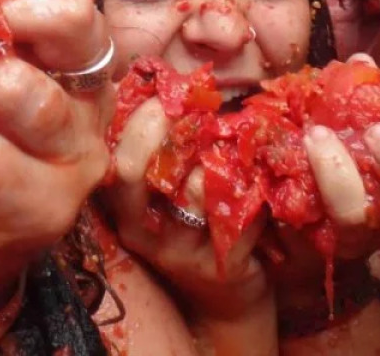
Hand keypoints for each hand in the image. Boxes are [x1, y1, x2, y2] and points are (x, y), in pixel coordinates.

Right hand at [104, 96, 270, 318]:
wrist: (227, 298)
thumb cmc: (195, 226)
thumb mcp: (168, 191)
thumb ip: (159, 147)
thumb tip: (155, 81)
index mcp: (127, 208)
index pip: (115, 166)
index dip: (135, 128)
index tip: (161, 97)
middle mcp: (146, 231)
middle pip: (142, 175)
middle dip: (166, 132)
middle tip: (195, 107)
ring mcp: (182, 251)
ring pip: (197, 192)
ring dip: (220, 157)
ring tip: (237, 137)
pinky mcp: (221, 266)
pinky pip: (240, 216)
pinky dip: (254, 190)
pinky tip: (264, 177)